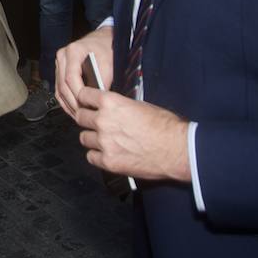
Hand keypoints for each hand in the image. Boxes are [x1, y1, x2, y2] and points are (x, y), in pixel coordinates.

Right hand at [55, 25, 112, 118]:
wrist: (102, 39)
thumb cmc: (106, 48)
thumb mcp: (108, 63)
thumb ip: (103, 81)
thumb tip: (98, 99)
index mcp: (73, 51)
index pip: (70, 77)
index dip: (78, 94)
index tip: (87, 105)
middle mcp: (62, 56)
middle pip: (62, 85)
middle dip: (73, 103)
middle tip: (84, 115)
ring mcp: (59, 63)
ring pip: (59, 89)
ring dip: (68, 105)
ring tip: (79, 116)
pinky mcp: (60, 70)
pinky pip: (59, 89)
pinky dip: (65, 101)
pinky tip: (74, 109)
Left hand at [75, 88, 190, 182]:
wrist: (178, 150)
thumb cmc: (166, 127)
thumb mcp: (140, 105)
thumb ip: (119, 105)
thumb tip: (110, 107)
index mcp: (111, 103)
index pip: (83, 95)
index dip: (85, 99)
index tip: (87, 103)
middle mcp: (103, 121)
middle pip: (80, 117)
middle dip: (87, 119)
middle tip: (95, 122)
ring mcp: (104, 143)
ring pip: (83, 138)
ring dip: (92, 138)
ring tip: (104, 140)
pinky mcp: (108, 161)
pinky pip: (91, 157)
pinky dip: (97, 155)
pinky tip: (107, 153)